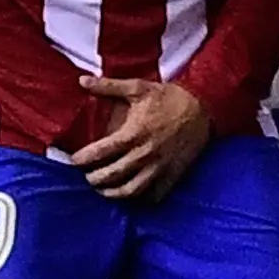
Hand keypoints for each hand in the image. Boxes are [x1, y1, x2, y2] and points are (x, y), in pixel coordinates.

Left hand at [71, 76, 212, 203]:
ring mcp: (159, 167)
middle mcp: (144, 154)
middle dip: (93, 178)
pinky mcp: (172, 175)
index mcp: (133, 134)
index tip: (74, 160)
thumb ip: (108, 87)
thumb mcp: (138, 88)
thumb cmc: (169, 98)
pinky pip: (153, 196)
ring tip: (103, 189)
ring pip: (130, 190)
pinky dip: (139, 198)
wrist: (203, 108)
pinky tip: (131, 192)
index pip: (100, 153)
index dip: (82, 159)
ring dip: (112, 193)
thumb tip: (81, 80)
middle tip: (87, 176)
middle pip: (110, 175)